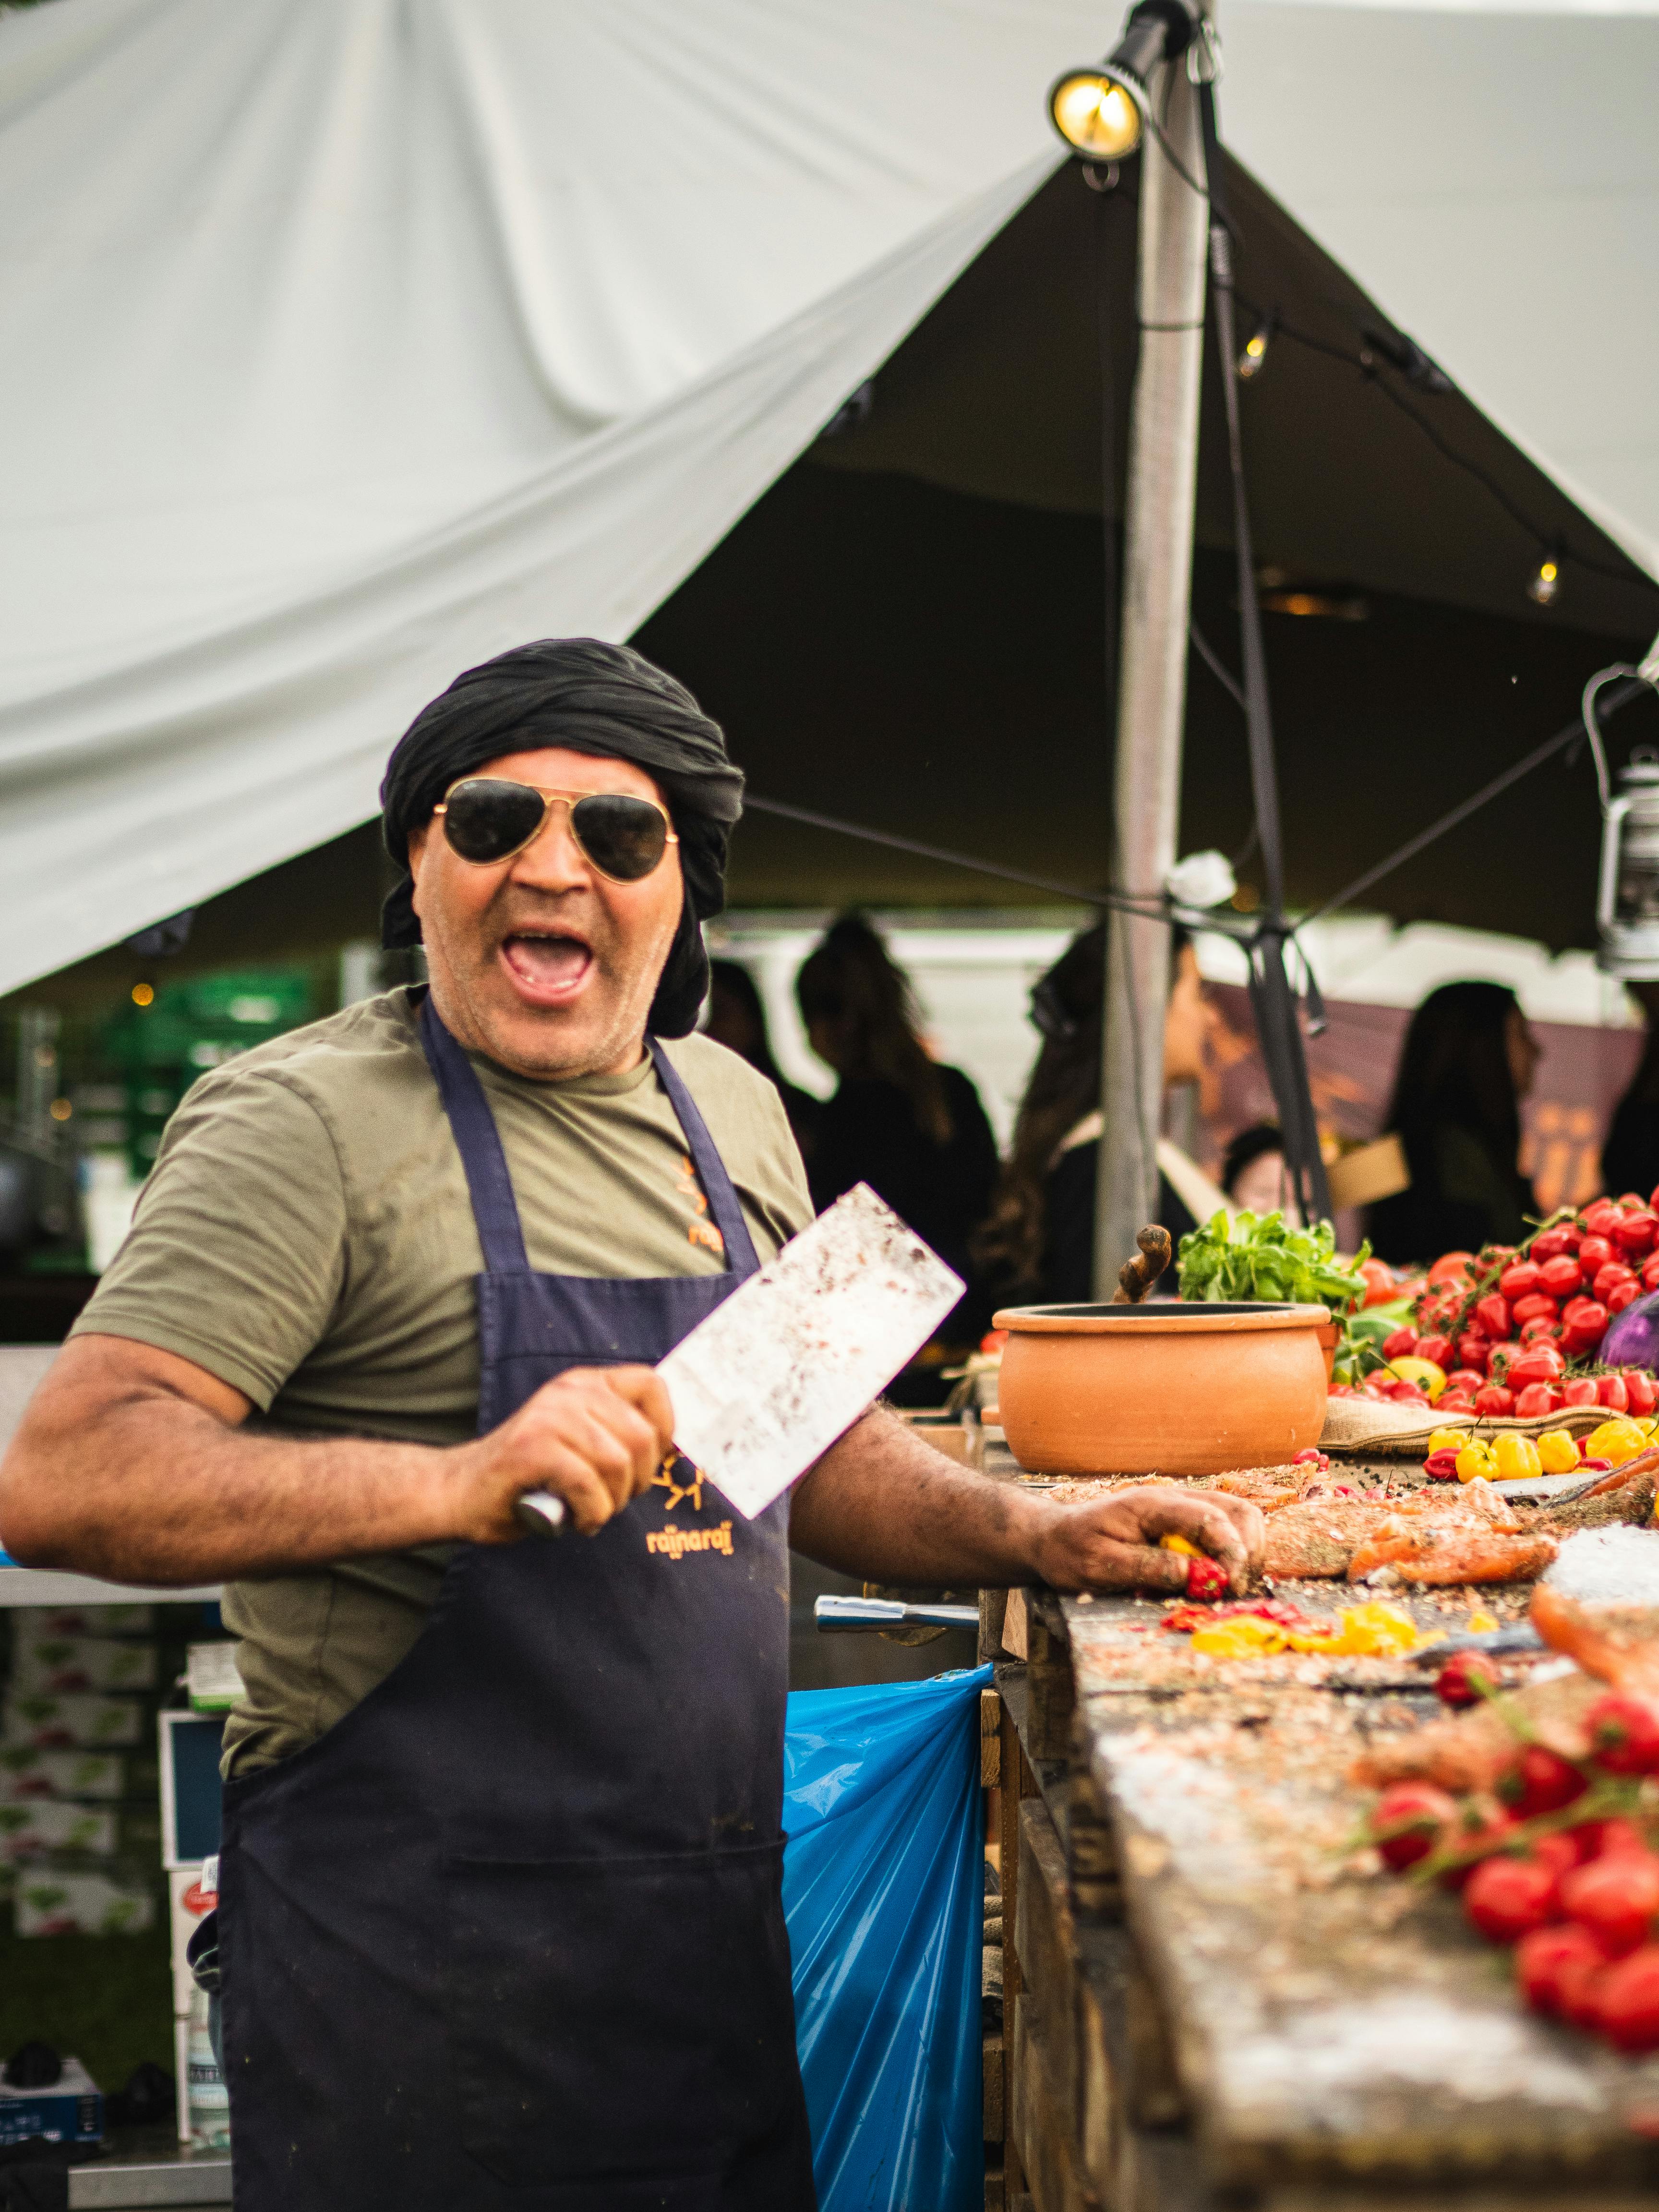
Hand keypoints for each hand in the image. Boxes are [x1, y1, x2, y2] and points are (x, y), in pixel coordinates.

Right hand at [451, 1366, 674, 1540]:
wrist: (460, 1492)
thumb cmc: (529, 1477)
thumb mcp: (581, 1441)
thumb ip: (615, 1434)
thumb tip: (666, 1451)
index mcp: (585, 1383)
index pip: (652, 1386)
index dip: (664, 1430)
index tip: (645, 1464)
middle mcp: (569, 1391)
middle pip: (641, 1437)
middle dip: (636, 1482)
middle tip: (610, 1500)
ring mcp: (548, 1416)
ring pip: (617, 1463)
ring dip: (612, 1503)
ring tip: (589, 1512)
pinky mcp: (531, 1448)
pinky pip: (588, 1485)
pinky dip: (591, 1514)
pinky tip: (576, 1521)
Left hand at [1027, 1485, 1265, 1598]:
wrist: (1052, 1538)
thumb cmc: (1070, 1551)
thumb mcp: (1099, 1565)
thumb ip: (1147, 1567)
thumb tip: (1194, 1575)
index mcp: (1152, 1504)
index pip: (1211, 1517)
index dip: (1232, 1552)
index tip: (1231, 1585)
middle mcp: (1173, 1500)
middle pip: (1238, 1512)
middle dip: (1248, 1552)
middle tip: (1234, 1590)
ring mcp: (1181, 1510)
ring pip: (1238, 1520)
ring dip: (1245, 1554)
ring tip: (1228, 1587)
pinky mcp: (1183, 1525)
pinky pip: (1224, 1533)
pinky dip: (1232, 1556)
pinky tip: (1216, 1581)